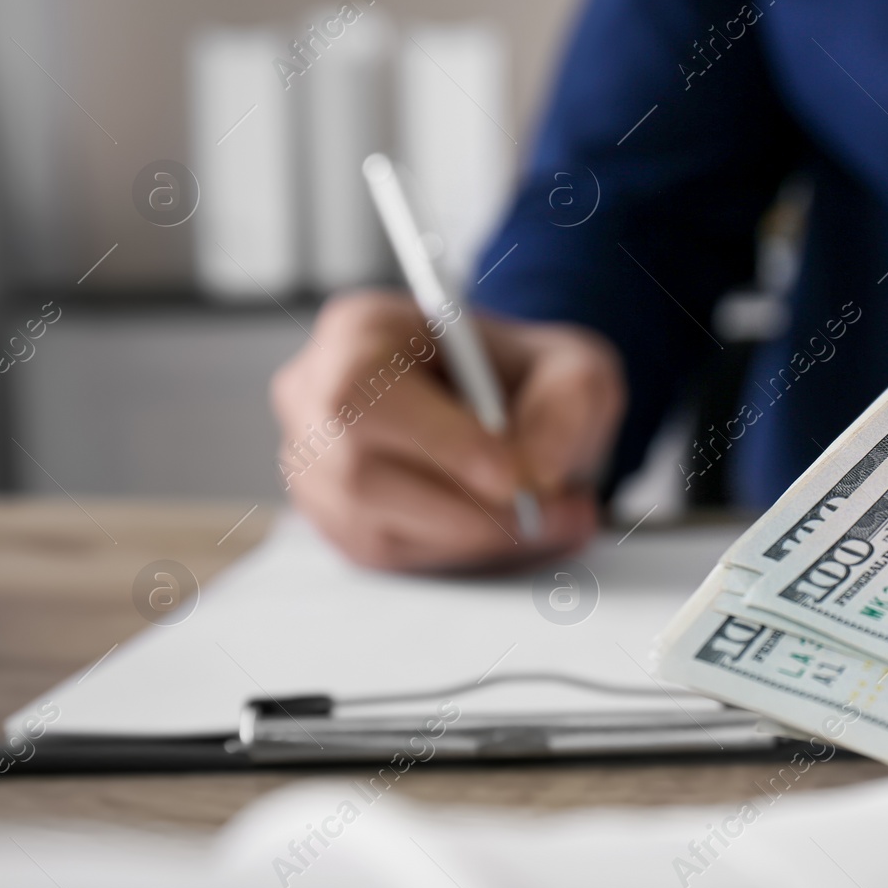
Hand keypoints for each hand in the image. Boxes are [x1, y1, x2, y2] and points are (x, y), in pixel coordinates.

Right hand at [270, 291, 624, 570]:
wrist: (514, 405)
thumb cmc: (526, 375)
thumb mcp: (572, 366)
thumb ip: (566, 405)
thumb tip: (537, 471)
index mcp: (359, 331)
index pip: (367, 392)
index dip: (440, 442)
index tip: (514, 479)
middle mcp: (315, 397)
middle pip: (363, 473)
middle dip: (469, 506)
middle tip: (552, 513)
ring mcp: (314, 465)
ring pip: (376, 527)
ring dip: (473, 536)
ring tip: (551, 520)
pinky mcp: (335, 521)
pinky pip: (388, 556)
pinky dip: (458, 552)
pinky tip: (507, 529)